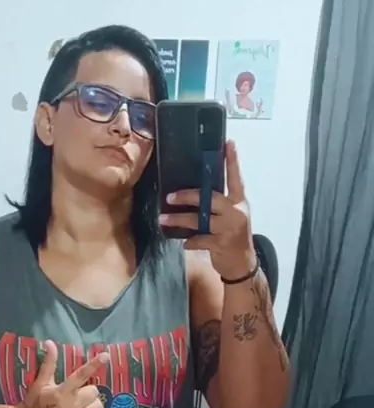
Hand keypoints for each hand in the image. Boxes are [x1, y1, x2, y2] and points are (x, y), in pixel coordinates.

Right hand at [14, 341, 124, 407]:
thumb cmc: (33, 402)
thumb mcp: (40, 382)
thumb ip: (49, 363)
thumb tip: (50, 343)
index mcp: (62, 391)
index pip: (81, 375)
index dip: (94, 365)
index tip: (106, 355)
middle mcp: (72, 406)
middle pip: (94, 392)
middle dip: (89, 390)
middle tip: (78, 392)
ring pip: (98, 407)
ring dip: (94, 404)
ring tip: (84, 404)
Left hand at [159, 140, 256, 280]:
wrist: (243, 265)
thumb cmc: (234, 237)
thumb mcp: (233, 217)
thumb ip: (220, 205)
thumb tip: (196, 194)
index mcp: (239, 202)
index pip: (235, 178)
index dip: (232, 161)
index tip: (228, 143)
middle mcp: (236, 212)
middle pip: (210, 198)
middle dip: (188, 197)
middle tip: (169, 197)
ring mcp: (229, 228)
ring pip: (200, 220)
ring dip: (179, 220)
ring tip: (164, 219)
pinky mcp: (221, 244)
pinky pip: (200, 240)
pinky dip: (190, 241)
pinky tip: (184, 242)